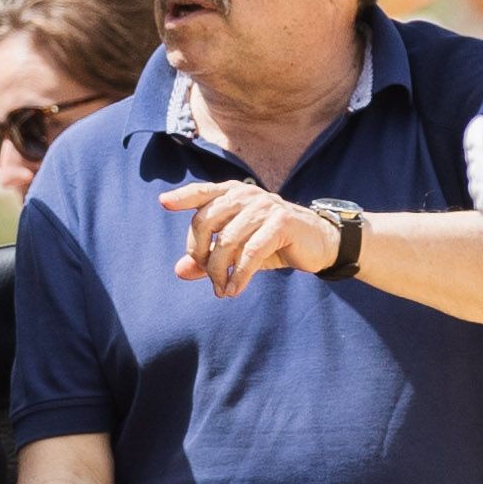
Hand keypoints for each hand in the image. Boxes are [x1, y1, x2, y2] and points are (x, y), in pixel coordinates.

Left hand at [161, 180, 334, 297]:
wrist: (319, 244)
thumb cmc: (273, 244)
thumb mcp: (238, 252)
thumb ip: (208, 259)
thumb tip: (180, 271)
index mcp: (233, 193)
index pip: (202, 193)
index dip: (183, 197)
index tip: (163, 202)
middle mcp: (246, 194)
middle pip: (206, 221)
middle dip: (201, 254)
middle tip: (209, 277)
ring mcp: (264, 206)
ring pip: (227, 241)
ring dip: (220, 271)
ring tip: (222, 290)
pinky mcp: (281, 222)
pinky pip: (251, 252)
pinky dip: (240, 275)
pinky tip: (235, 290)